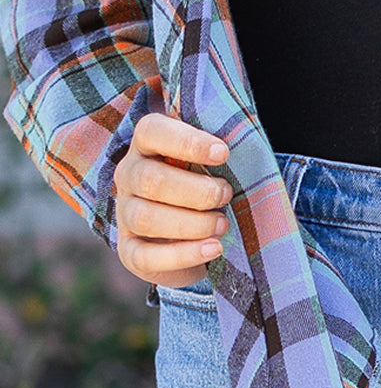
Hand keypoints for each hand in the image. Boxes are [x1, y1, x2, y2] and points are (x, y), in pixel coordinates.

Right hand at [113, 113, 231, 287]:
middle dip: (197, 191)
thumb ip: (219, 153)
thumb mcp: (211, 162)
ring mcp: (125, 213)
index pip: (153, 132)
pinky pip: (145, 255)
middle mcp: (128, 175)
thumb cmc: (207, 183)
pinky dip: (183, 255)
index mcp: (147, 144)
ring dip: (192, 224)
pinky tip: (213, 248)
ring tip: (223, 225)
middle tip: (226, 196)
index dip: (188, 142)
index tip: (223, 154)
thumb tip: (248, 152)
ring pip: (145, 218)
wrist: (192, 233)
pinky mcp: (129, 250)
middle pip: (151, 180)